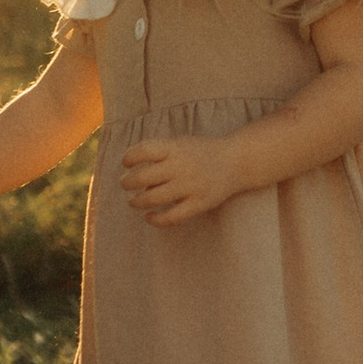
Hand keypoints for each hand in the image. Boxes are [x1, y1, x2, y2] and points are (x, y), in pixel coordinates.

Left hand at [120, 134, 249, 227]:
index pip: (142, 151)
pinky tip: (149, 217)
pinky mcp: (198, 204)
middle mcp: (181, 166)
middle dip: (127, 182)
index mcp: (175, 148)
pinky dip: (155, 220)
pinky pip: (171, 217)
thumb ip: (159, 154)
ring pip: (152, 199)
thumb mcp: (181, 144)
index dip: (128, 158)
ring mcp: (190, 186)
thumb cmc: (202, 152)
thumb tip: (131, 172)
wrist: (236, 161)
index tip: (126, 163)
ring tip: (133, 201)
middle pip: (142, 177)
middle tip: (126, 184)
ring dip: (136, 202)